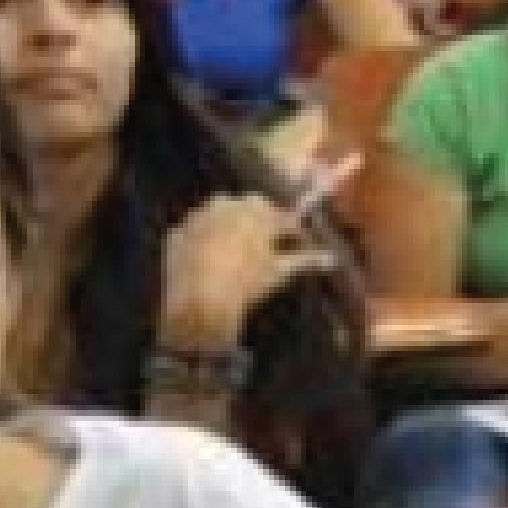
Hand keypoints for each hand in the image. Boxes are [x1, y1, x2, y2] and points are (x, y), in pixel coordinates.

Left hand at [160, 190, 334, 350]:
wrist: (199, 303)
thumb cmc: (248, 284)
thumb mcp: (280, 272)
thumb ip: (306, 259)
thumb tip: (331, 257)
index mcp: (256, 211)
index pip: (282, 214)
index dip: (292, 230)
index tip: (299, 243)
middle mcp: (227, 204)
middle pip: (251, 205)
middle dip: (262, 220)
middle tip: (269, 245)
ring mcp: (198, 216)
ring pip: (221, 212)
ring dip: (232, 225)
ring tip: (239, 250)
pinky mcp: (176, 232)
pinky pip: (196, 230)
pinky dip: (206, 239)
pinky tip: (210, 259)